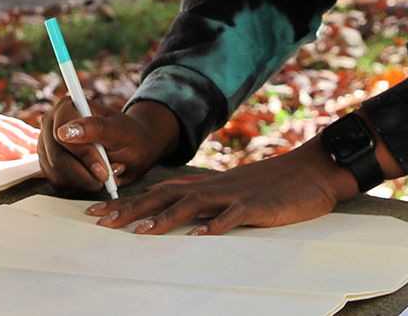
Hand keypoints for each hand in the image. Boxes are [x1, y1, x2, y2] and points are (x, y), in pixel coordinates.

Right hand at [39, 98, 178, 193]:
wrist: (133, 151)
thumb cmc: (130, 137)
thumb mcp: (120, 131)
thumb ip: (95, 128)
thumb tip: (65, 132)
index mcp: (66, 107)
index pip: (61, 135)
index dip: (83, 155)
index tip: (104, 168)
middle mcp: (52, 124)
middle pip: (56, 158)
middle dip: (85, 173)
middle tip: (108, 175)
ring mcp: (48, 145)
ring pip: (56, 174)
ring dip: (84, 180)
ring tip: (104, 172)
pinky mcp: (49, 163)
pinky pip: (58, 182)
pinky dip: (79, 185)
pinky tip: (93, 176)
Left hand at [83, 136, 360, 234]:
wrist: (310, 171)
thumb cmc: (270, 187)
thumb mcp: (232, 194)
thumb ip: (205, 204)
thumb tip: (177, 220)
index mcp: (205, 186)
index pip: (157, 192)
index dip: (126, 201)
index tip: (97, 211)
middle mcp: (213, 188)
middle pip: (164, 196)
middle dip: (130, 208)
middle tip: (99, 220)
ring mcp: (234, 195)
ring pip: (193, 205)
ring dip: (165, 218)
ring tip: (141, 232)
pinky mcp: (256, 206)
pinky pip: (235, 216)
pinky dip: (218, 225)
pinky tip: (203, 236)